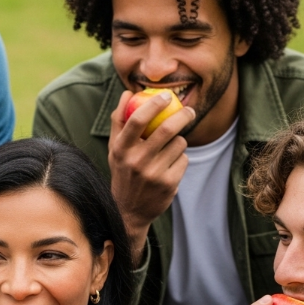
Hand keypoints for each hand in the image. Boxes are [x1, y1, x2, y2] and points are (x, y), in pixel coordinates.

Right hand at [109, 90, 194, 261]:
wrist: (129, 211)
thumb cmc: (123, 172)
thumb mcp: (114, 150)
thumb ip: (119, 121)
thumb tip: (128, 93)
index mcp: (120, 150)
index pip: (137, 120)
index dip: (154, 104)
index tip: (166, 96)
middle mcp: (136, 162)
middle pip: (167, 129)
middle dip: (183, 115)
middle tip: (189, 110)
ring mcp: (154, 174)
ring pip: (179, 144)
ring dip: (179, 142)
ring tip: (169, 150)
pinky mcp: (169, 184)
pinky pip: (183, 159)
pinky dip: (180, 159)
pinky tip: (170, 167)